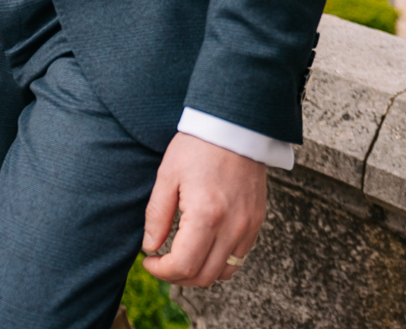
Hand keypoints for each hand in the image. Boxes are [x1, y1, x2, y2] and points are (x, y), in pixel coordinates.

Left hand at [140, 133, 267, 287]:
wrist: (234, 127)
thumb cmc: (198, 147)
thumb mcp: (167, 176)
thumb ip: (157, 216)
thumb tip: (150, 247)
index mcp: (207, 216)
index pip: (184, 266)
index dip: (161, 272)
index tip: (148, 261)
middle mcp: (232, 227)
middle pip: (204, 277)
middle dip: (177, 276)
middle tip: (160, 262)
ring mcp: (248, 227)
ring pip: (224, 273)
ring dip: (199, 273)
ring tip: (180, 256)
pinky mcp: (257, 223)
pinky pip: (238, 258)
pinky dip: (218, 262)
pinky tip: (202, 246)